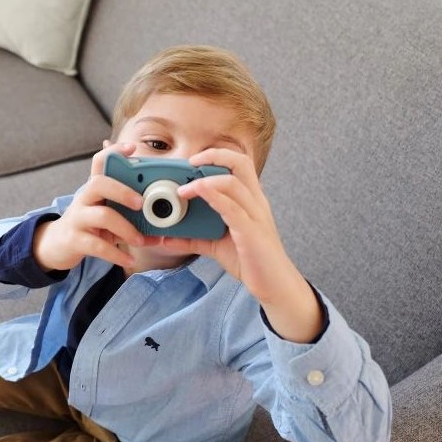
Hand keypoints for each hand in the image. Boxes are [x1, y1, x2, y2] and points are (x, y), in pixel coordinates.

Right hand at [33, 141, 145, 271]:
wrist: (59, 244)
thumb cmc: (91, 225)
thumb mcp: (107, 212)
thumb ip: (130, 215)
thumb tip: (160, 224)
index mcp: (94, 188)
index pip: (99, 162)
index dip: (114, 152)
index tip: (132, 148)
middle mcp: (84, 199)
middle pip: (98, 184)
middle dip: (122, 191)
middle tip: (141, 203)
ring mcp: (78, 219)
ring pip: (102, 216)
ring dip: (126, 228)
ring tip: (141, 240)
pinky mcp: (75, 240)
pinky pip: (98, 246)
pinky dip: (116, 254)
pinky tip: (129, 259)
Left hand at [161, 148, 322, 341]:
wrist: (275, 286)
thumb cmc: (251, 260)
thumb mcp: (218, 245)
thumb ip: (194, 238)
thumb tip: (167, 238)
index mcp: (250, 200)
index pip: (239, 164)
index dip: (217, 155)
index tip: (193, 160)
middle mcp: (255, 202)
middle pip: (241, 162)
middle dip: (214, 156)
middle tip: (190, 162)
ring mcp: (255, 216)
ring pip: (234, 183)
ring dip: (205, 180)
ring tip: (183, 189)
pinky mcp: (251, 233)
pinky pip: (232, 208)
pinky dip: (213, 198)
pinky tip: (198, 195)